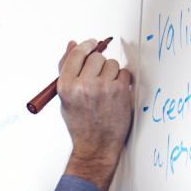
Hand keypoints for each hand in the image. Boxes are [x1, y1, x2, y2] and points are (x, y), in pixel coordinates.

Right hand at [55, 38, 133, 190]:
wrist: (96, 146)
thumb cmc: (80, 123)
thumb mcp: (66, 97)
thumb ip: (67, 69)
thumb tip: (72, 44)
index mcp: (66, 85)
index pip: (77, 54)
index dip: (86, 46)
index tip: (92, 44)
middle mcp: (84, 85)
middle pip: (96, 57)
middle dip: (99, 64)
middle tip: (98, 77)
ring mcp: (103, 88)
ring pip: (112, 64)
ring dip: (111, 73)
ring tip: (106, 90)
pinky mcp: (121, 92)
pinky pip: (124, 74)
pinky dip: (122, 81)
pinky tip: (115, 94)